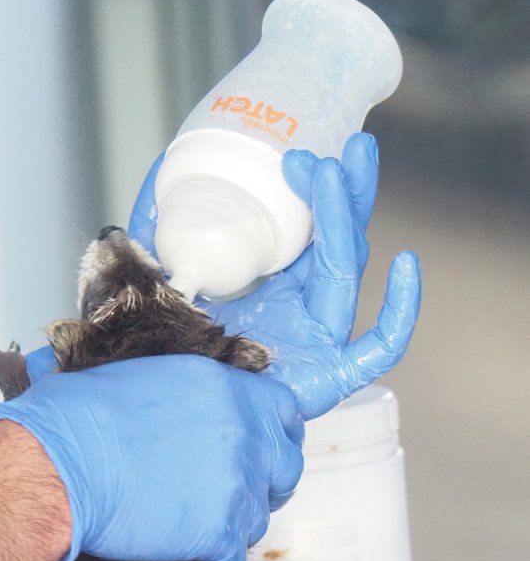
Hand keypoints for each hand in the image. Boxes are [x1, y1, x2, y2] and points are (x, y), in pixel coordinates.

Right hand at [0, 355, 303, 560]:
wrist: (57, 464)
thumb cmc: (78, 417)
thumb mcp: (143, 376)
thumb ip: (188, 391)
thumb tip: (188, 406)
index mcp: (225, 388)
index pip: (285, 411)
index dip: (272, 432)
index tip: (256, 445)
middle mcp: (242, 434)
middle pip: (286, 468)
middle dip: (263, 482)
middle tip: (226, 489)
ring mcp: (236, 485)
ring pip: (259, 518)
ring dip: (233, 523)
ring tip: (192, 521)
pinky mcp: (219, 532)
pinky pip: (233, 559)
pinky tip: (184, 551)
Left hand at [127, 134, 420, 418]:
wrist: (155, 413)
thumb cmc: (160, 350)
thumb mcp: (157, 274)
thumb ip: (160, 226)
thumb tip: (166, 167)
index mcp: (270, 285)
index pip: (307, 229)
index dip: (312, 189)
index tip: (291, 152)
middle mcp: (300, 309)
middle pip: (338, 241)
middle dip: (344, 191)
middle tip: (345, 147)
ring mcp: (318, 341)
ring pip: (348, 274)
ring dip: (344, 220)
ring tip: (332, 174)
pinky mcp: (330, 378)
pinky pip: (378, 348)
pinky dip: (400, 312)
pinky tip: (406, 266)